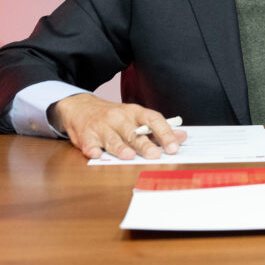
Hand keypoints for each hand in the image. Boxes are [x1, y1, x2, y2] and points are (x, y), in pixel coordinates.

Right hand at [50, 93, 186, 159]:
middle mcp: (118, 117)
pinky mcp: (86, 136)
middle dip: (145, 144)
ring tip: (129, 156)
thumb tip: (182, 137)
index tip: (174, 147)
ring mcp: (101, 126)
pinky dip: (93, 150)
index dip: (165, 133)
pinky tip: (97, 154)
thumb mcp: (137, 118)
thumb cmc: (115, 118)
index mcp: (135, 112)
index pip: (153, 120)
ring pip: (112, 139)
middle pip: (133, 132)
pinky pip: (89, 144)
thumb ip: (158, 129)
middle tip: (155, 155)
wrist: (82, 108)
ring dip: (120, 148)